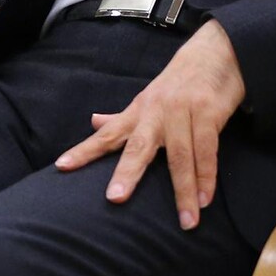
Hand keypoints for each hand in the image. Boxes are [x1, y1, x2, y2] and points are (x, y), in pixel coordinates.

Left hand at [54, 20, 245, 229]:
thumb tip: (93, 122)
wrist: (214, 54)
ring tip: (186, 222)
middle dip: (126, 172)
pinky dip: (207, 176)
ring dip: (183, 191)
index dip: (83, 151)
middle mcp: (155, 113)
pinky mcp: (208, 112)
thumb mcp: (146, 99)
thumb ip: (121, 117)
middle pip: (138, 146)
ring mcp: (181, 112)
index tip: (61, 167)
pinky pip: (207, 150)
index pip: (106, 135)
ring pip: (179, 156)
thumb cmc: (177, 84)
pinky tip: (205, 200)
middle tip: (115, 198)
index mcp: (137, 112)